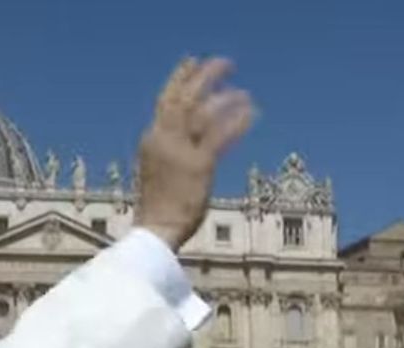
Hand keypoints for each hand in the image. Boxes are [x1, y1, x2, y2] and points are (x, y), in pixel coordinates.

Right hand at [135, 58, 254, 249]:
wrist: (156, 230)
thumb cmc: (158, 207)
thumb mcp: (156, 171)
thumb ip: (169, 152)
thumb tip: (183, 144)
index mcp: (151, 140)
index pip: (166, 100)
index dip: (179, 79)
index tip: (191, 62)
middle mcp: (164, 139)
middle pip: (185, 96)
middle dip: (204, 76)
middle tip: (225, 63)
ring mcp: (181, 151)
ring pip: (204, 111)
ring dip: (226, 97)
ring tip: (244, 92)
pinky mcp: (199, 165)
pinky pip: (221, 134)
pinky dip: (238, 120)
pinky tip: (252, 111)